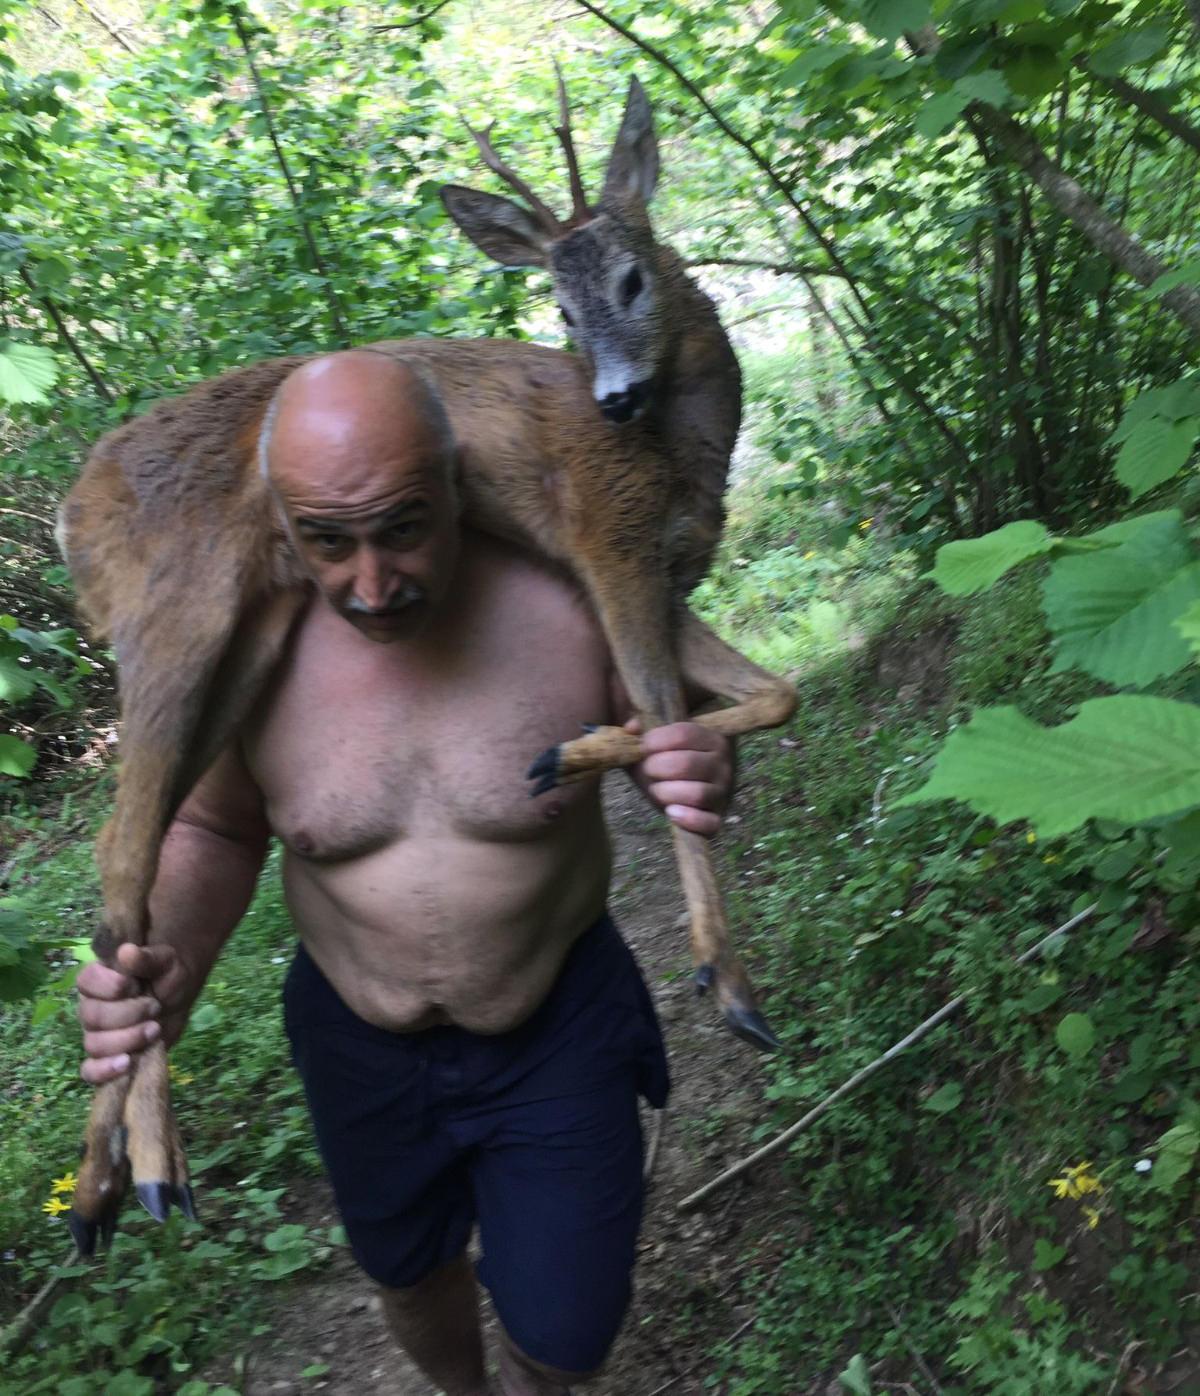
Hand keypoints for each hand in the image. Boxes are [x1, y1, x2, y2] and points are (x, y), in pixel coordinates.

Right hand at [77, 944, 190, 1083]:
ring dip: (127, 1039)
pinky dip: (104, 1070)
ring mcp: (98, 1033)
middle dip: (128, 1014)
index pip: (86, 982)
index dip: (110, 986)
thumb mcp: (165, 960)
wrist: (179, 996)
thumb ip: (146, 958)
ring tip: (154, 1029)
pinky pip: (91, 1071)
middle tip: (155, 1006)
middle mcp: (92, 1007)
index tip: (136, 985)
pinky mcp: (108, 1056)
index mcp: (99, 979)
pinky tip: (127, 1063)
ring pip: (94, 1044)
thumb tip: (126, 953)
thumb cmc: (168, 973)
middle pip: (92, 1017)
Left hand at [631, 720, 732, 836]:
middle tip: (647, 769)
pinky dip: (689, 820)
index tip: (642, 747)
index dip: (655, 741)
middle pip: (686, 764)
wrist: (691, 782)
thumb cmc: (669, 758)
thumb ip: (642, 731)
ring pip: (696, 794)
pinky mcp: (717, 816)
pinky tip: (671, 811)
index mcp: (711, 738)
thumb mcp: (657, 741)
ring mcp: (722, 792)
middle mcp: (722, 764)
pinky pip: (709, 823)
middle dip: (656, 767)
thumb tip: (632, 727)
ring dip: (666, 793)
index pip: (683, 735)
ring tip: (657, 789)